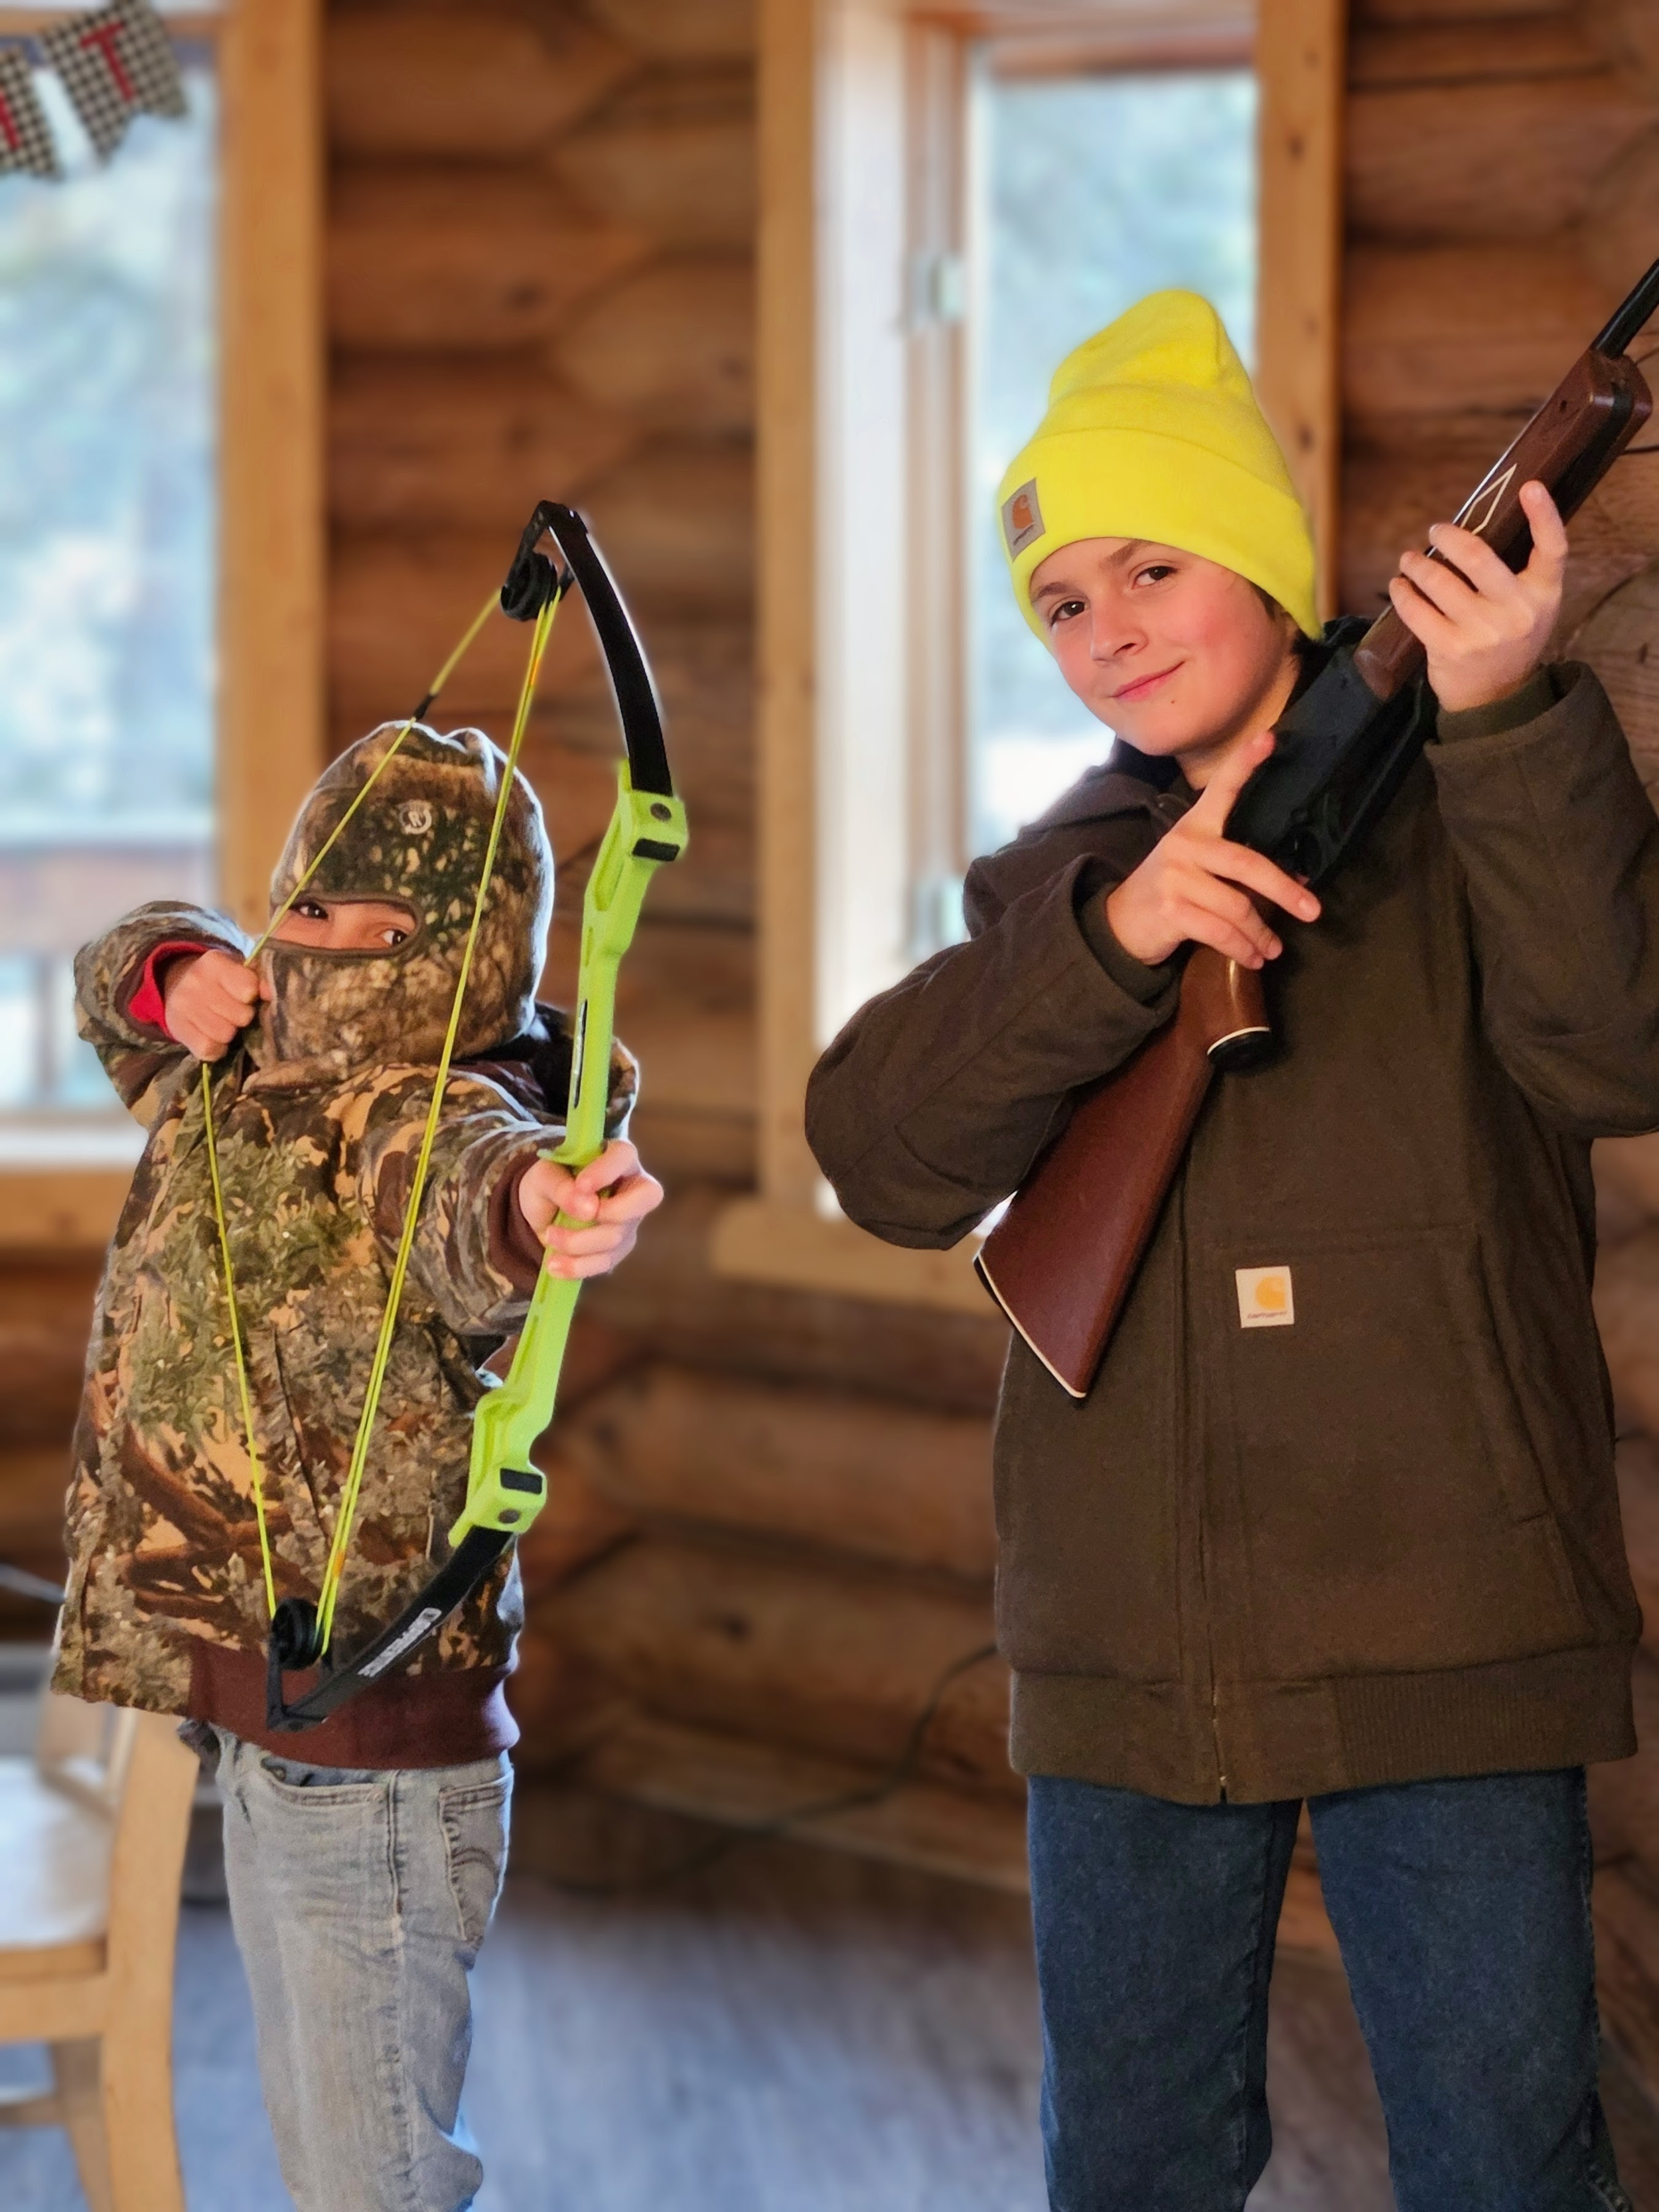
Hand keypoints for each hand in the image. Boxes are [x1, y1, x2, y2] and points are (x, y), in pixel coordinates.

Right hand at [162, 948, 259, 1059]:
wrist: (178, 985)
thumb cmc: (221, 981)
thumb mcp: (239, 971)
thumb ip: (260, 979)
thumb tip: (271, 994)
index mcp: (215, 962)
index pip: (248, 989)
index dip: (253, 997)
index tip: (249, 997)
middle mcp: (195, 981)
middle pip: (241, 1016)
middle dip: (243, 1017)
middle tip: (236, 1012)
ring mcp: (182, 1005)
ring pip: (225, 1035)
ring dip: (230, 1034)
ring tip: (225, 1023)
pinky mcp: (177, 1028)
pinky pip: (208, 1049)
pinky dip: (216, 1048)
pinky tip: (214, 1037)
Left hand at [515, 1138, 663, 1280]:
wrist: (541, 1213)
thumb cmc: (549, 1183)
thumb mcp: (543, 1177)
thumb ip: (561, 1186)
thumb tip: (588, 1208)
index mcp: (615, 1158)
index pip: (624, 1155)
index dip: (607, 1170)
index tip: (581, 1184)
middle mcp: (632, 1187)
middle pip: (647, 1197)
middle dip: (612, 1211)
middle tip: (581, 1215)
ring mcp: (629, 1220)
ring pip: (617, 1235)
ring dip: (578, 1242)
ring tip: (550, 1237)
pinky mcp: (619, 1247)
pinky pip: (605, 1261)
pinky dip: (578, 1265)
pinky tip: (555, 1264)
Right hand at [1104, 729, 1320, 969]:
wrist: (1121, 922)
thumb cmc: (1172, 891)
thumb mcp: (1196, 865)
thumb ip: (1234, 867)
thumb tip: (1296, 884)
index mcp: (1195, 826)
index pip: (1221, 789)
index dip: (1244, 763)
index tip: (1269, 739)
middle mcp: (1185, 845)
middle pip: (1246, 864)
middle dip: (1284, 890)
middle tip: (1313, 911)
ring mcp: (1176, 878)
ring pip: (1236, 907)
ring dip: (1261, 934)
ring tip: (1273, 949)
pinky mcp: (1171, 910)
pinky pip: (1220, 932)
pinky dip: (1242, 949)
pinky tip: (1253, 959)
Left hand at [1388, 478, 1566, 712]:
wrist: (1496, 697)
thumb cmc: (1511, 639)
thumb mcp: (1532, 605)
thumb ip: (1519, 571)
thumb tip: (1481, 523)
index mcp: (1544, 594)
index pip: (1553, 548)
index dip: (1544, 515)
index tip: (1529, 486)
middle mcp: (1517, 612)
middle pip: (1479, 558)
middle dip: (1449, 537)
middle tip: (1435, 530)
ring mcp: (1483, 632)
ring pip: (1440, 582)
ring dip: (1418, 564)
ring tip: (1409, 560)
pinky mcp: (1451, 649)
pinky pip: (1417, 612)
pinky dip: (1403, 594)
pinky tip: (1399, 586)